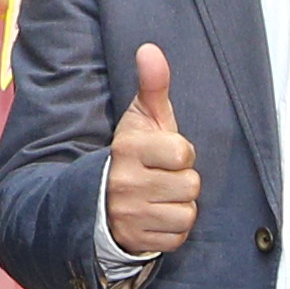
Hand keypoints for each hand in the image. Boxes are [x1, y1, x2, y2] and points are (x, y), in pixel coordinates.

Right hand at [102, 44, 203, 260]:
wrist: (99, 199)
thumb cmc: (133, 154)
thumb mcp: (141, 118)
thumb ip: (152, 84)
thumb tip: (150, 48)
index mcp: (128, 149)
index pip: (183, 153)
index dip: (182, 153)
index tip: (166, 155)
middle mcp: (125, 183)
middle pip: (190, 185)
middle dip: (183, 182)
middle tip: (164, 178)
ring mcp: (129, 215)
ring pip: (186, 214)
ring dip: (180, 207)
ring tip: (161, 198)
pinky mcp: (135, 240)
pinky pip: (177, 237)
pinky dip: (172, 230)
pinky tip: (157, 217)